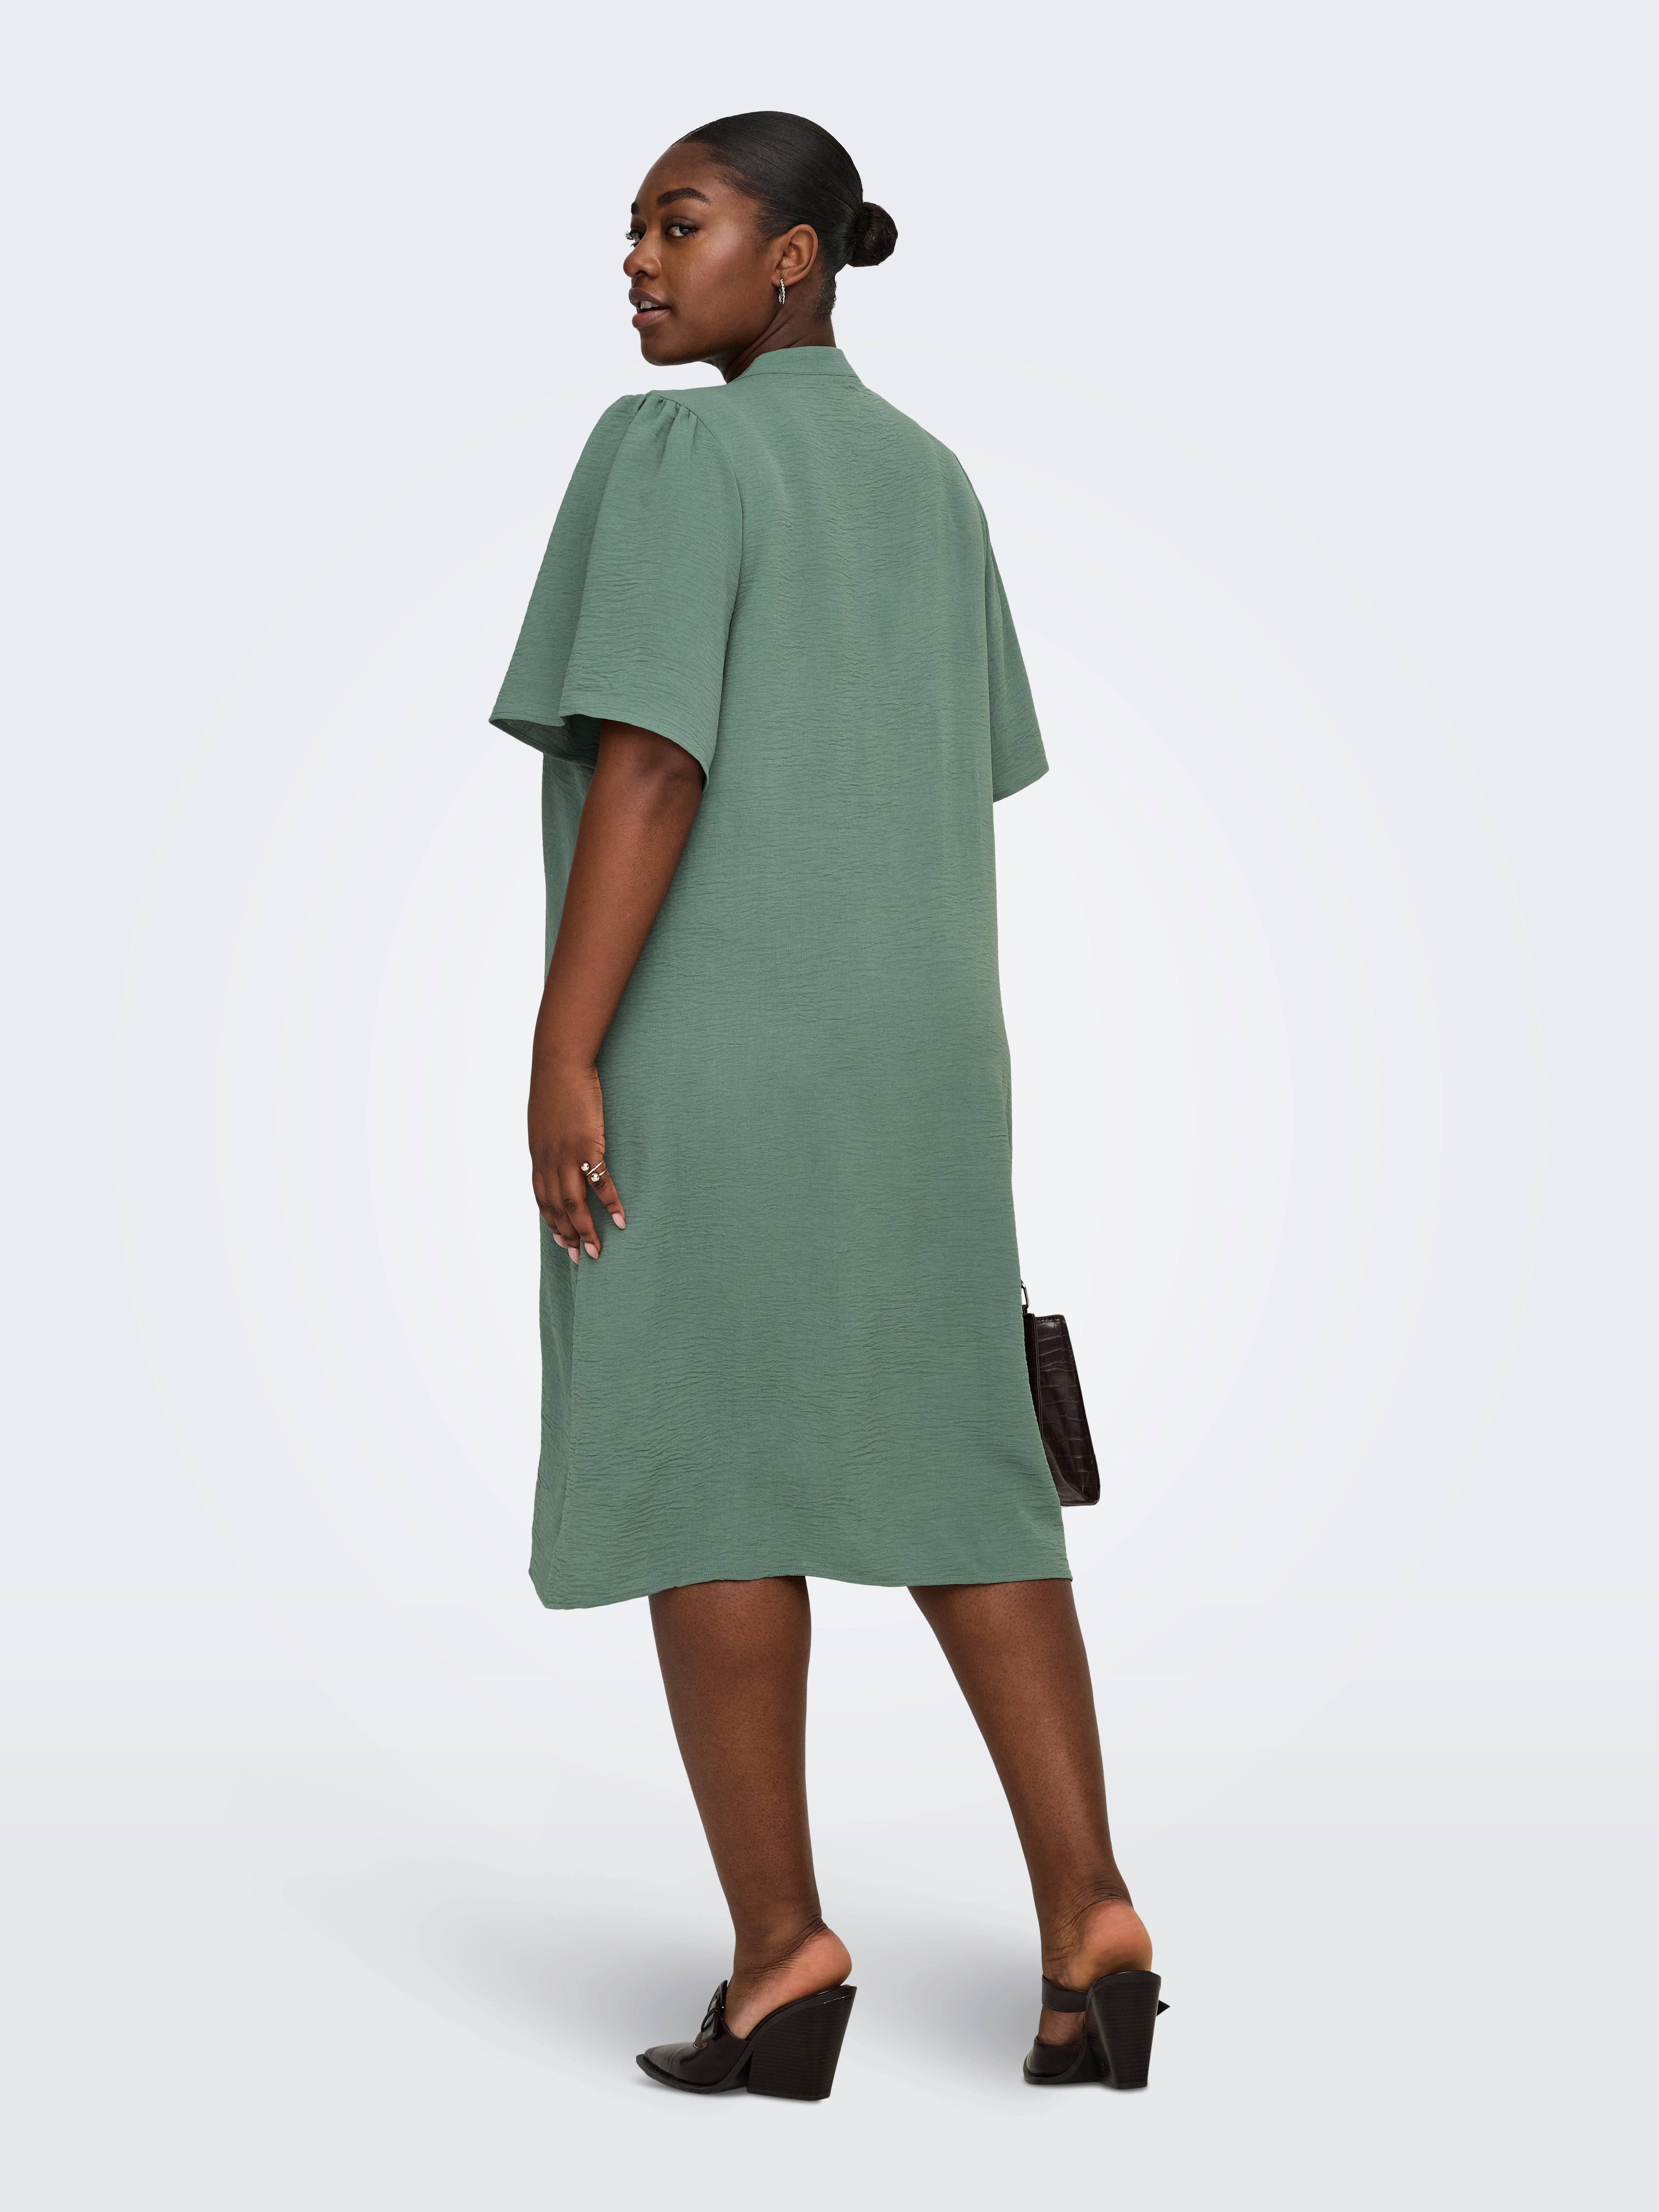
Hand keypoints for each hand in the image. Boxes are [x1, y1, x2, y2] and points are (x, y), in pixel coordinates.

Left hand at [528, 1056, 625, 1263]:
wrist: (560, 1064)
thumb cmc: (555, 1088)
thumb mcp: (545, 1120)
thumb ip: (550, 1141)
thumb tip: (557, 1152)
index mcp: (539, 1156)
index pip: (543, 1199)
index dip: (552, 1223)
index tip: (561, 1242)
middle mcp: (548, 1162)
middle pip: (557, 1209)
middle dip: (568, 1236)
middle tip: (580, 1258)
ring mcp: (566, 1156)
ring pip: (574, 1204)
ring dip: (586, 1230)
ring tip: (597, 1250)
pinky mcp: (586, 1147)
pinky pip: (600, 1183)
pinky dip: (610, 1204)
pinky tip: (620, 1220)